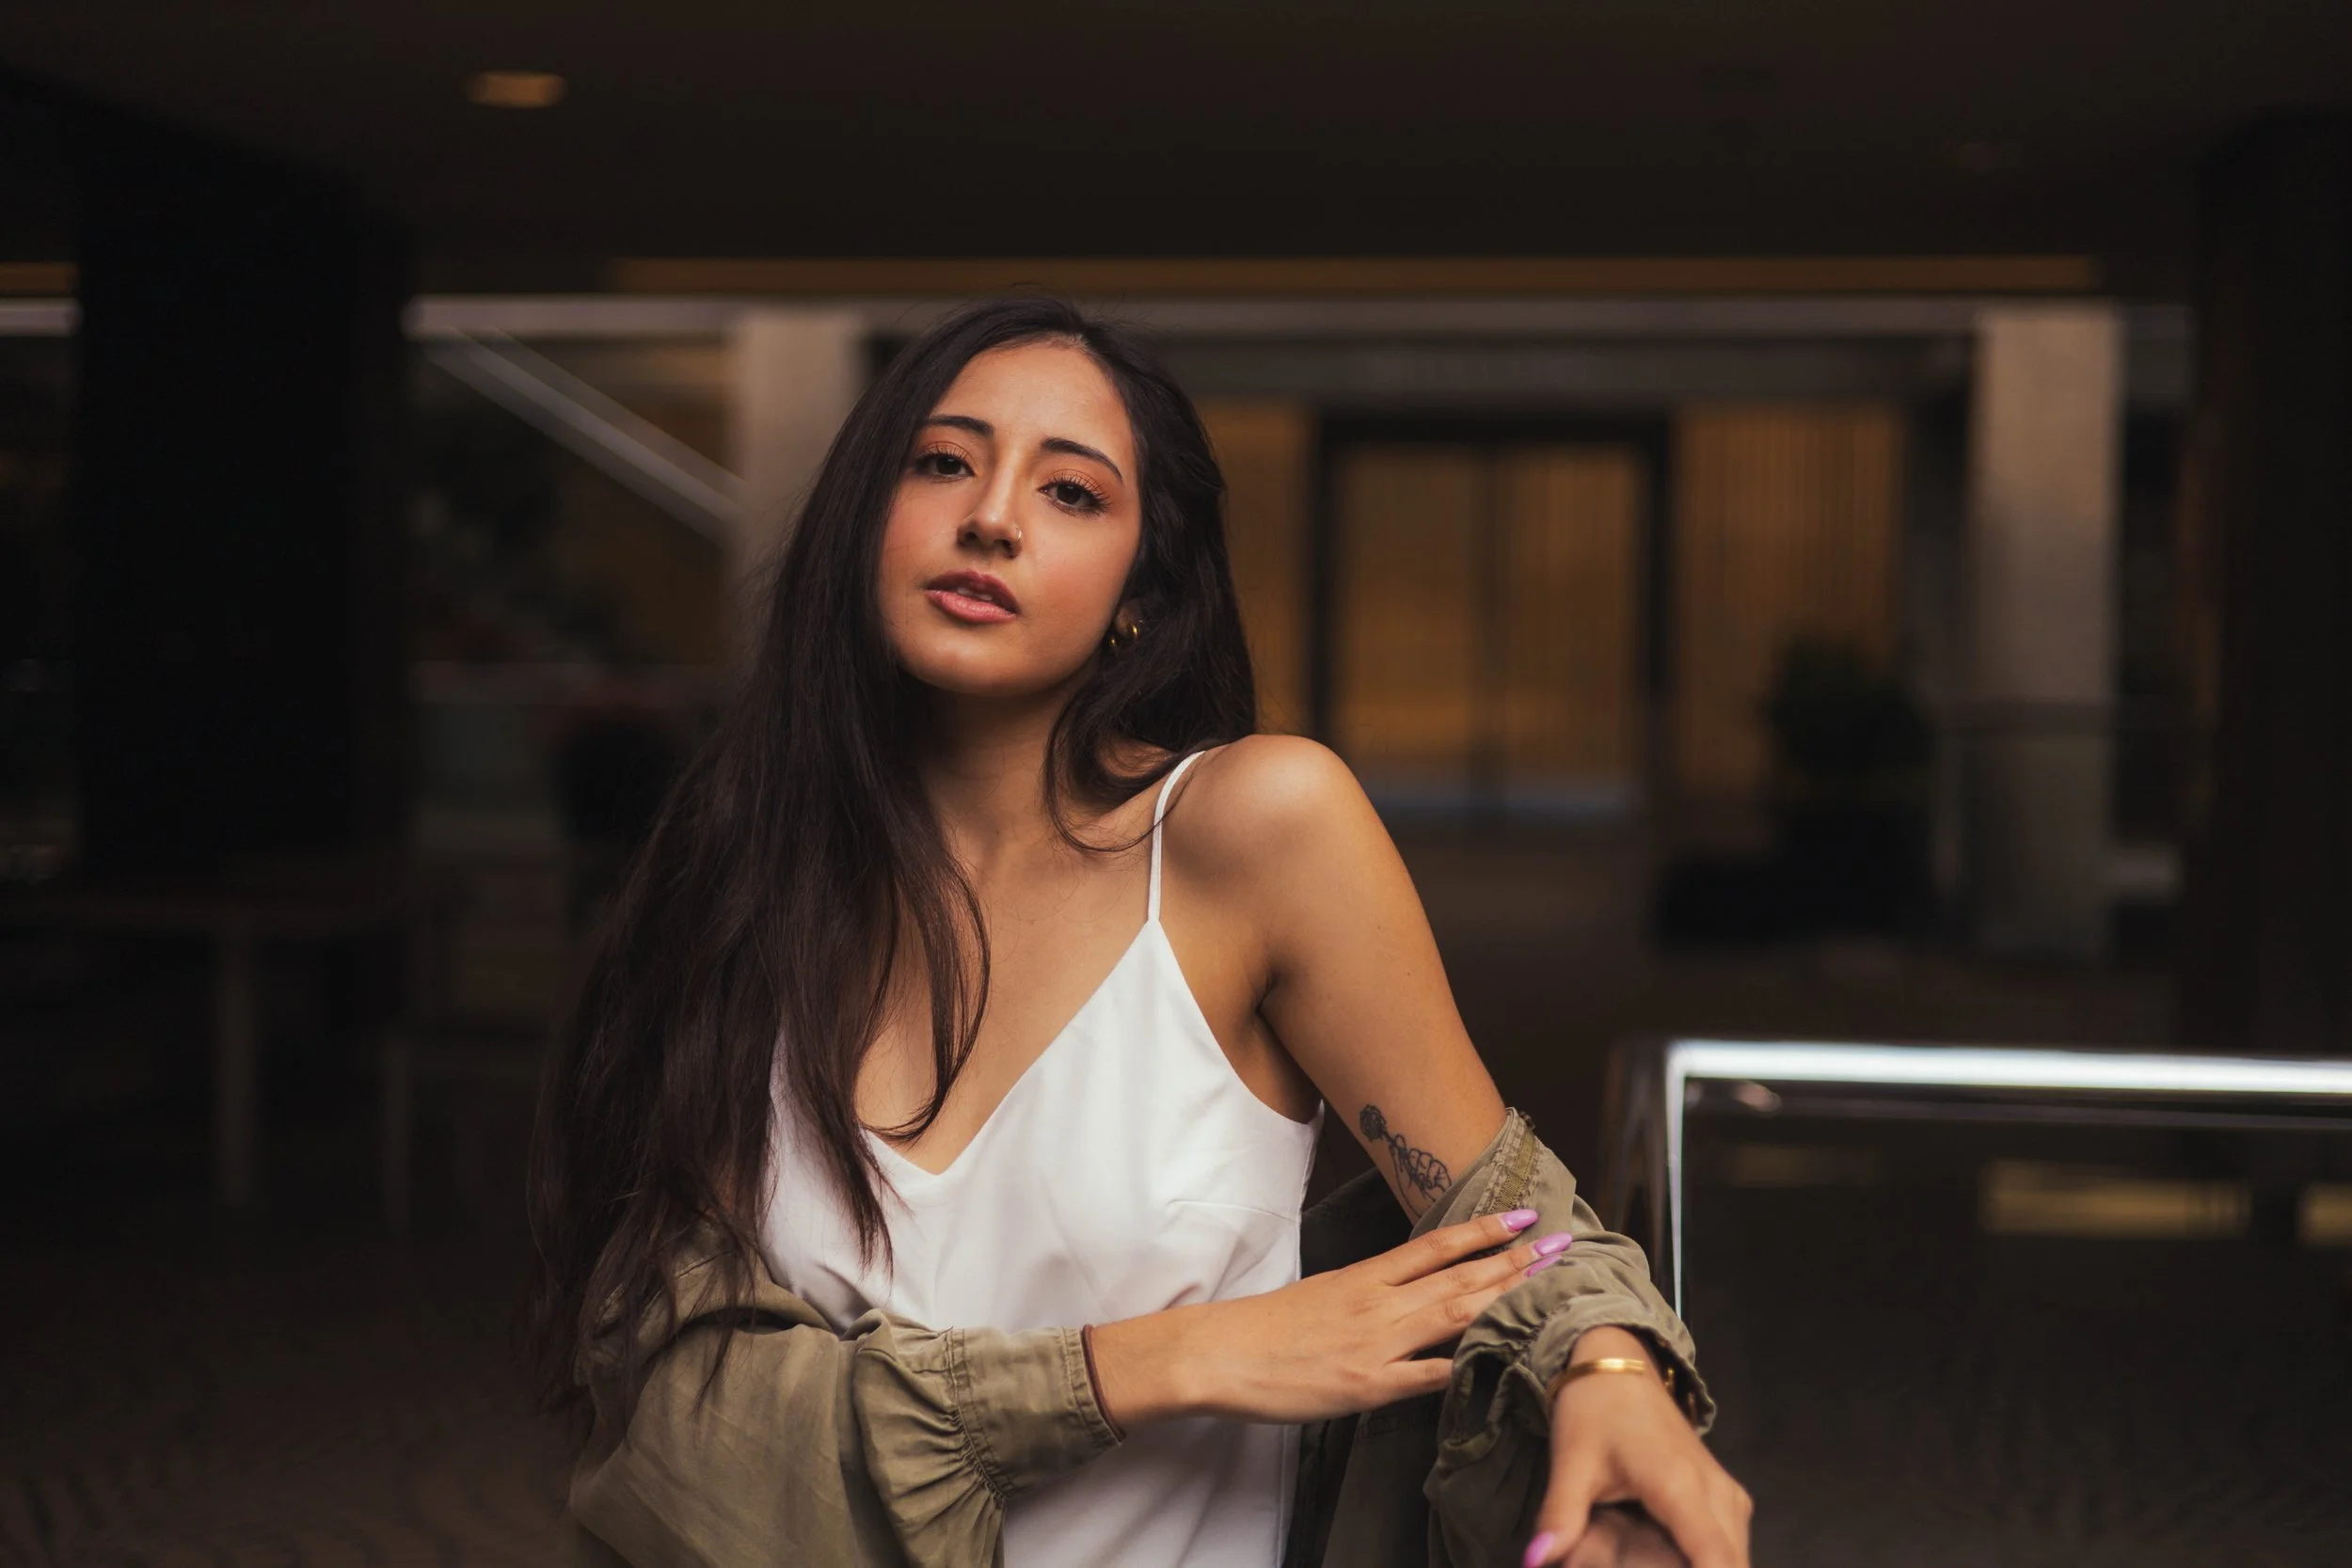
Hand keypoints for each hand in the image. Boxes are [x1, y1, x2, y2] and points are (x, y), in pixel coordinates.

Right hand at [1091, 1208, 1564, 1427]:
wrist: (1218, 1352)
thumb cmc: (1264, 1328)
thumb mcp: (1322, 1296)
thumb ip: (1369, 1295)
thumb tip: (1408, 1293)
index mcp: (1366, 1278)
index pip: (1437, 1246)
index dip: (1485, 1230)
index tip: (1524, 1214)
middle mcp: (1379, 1303)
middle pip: (1459, 1276)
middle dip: (1515, 1259)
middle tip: (1562, 1242)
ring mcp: (1376, 1344)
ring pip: (1453, 1314)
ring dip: (1505, 1296)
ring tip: (1546, 1281)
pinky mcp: (1366, 1385)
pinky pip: (1424, 1376)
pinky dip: (1462, 1365)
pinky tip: (1497, 1356)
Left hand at [1522, 1329, 1749, 1567]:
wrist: (1620, 1365)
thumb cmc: (1595, 1409)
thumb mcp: (1571, 1462)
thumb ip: (1560, 1516)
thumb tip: (1533, 1561)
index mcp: (1681, 1485)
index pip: (1716, 1558)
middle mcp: (1718, 1494)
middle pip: (1730, 1563)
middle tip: (1640, 1559)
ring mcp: (1729, 1495)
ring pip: (1733, 1557)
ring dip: (1700, 1566)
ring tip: (1644, 1552)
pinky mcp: (1727, 1497)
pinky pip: (1728, 1544)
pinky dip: (1703, 1557)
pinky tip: (1664, 1555)